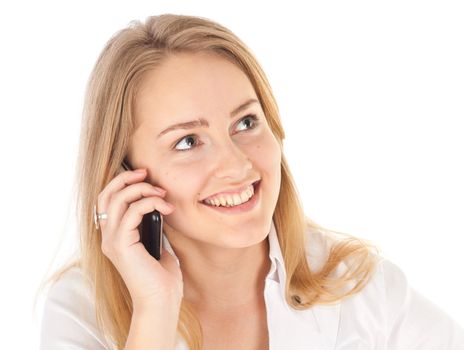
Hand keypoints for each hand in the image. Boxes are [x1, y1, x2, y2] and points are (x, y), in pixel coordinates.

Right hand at [96, 168, 182, 307]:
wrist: (161, 300)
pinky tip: (165, 207)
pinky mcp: (122, 245)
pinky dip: (149, 203)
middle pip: (106, 195)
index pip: (106, 200)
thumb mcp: (155, 242)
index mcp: (114, 236)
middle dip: (125, 178)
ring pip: (117, 200)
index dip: (121, 183)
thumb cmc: (161, 275)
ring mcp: (112, 241)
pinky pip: (132, 212)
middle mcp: (108, 237)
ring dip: (142, 190)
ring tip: (161, 193)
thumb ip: (149, 224)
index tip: (144, 176)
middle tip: (146, 174)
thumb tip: (157, 204)